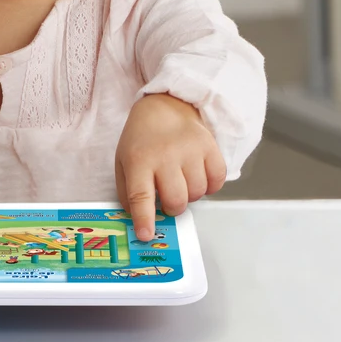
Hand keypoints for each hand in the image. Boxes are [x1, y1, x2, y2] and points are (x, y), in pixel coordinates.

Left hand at [115, 93, 225, 240]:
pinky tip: (198, 176)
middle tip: (167, 199)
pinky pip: (217, 182)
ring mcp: (190, 151)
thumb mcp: (123, 161)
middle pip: (175, 200)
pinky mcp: (210, 147)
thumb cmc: (142, 138)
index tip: (145, 236)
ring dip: (190, 196)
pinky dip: (209, 186)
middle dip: (171, 208)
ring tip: (181, 181)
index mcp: (139, 159)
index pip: (140, 195)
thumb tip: (137, 220)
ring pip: (197, 194)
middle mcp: (165, 156)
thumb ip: (127, 191)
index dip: (144, 220)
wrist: (166, 105)